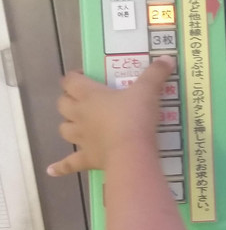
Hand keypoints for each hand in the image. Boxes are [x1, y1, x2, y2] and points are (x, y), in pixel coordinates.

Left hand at [47, 56, 173, 175]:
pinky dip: (60, 167)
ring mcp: (82, 138)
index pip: (71, 81)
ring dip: (68, 125)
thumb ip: (156, 74)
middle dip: (68, 100)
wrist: (132, 152)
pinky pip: (69, 163)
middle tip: (81, 99)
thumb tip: (167, 58)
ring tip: (76, 125)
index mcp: (89, 95)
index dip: (74, 77)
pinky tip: (52, 171)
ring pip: (65, 129)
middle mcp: (80, 115)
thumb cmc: (135, 117)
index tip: (84, 76)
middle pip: (63, 104)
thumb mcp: (148, 91)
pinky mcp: (87, 158)